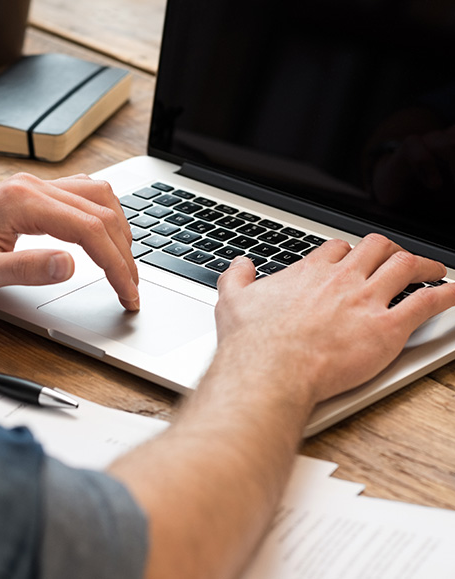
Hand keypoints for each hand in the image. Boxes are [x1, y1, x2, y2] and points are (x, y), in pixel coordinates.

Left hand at [0, 173, 139, 309]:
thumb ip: (27, 269)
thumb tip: (71, 265)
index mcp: (21, 202)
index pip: (89, 229)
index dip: (116, 264)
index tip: (127, 292)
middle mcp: (30, 187)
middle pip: (100, 210)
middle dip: (124, 251)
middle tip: (132, 288)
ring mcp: (31, 187)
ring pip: (95, 196)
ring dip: (117, 228)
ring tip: (126, 264)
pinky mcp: (29, 195)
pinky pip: (79, 194)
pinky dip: (101, 216)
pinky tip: (105, 236)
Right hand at [214, 234, 454, 403]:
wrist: (271, 369)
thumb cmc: (253, 341)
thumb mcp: (233, 300)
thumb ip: (237, 278)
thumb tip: (239, 265)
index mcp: (310, 272)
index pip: (338, 248)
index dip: (348, 251)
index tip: (351, 259)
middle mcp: (343, 279)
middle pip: (377, 247)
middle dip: (390, 249)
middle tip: (396, 258)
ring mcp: (367, 300)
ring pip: (407, 266)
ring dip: (425, 264)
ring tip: (433, 268)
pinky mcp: (387, 327)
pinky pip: (427, 301)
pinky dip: (446, 294)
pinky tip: (453, 292)